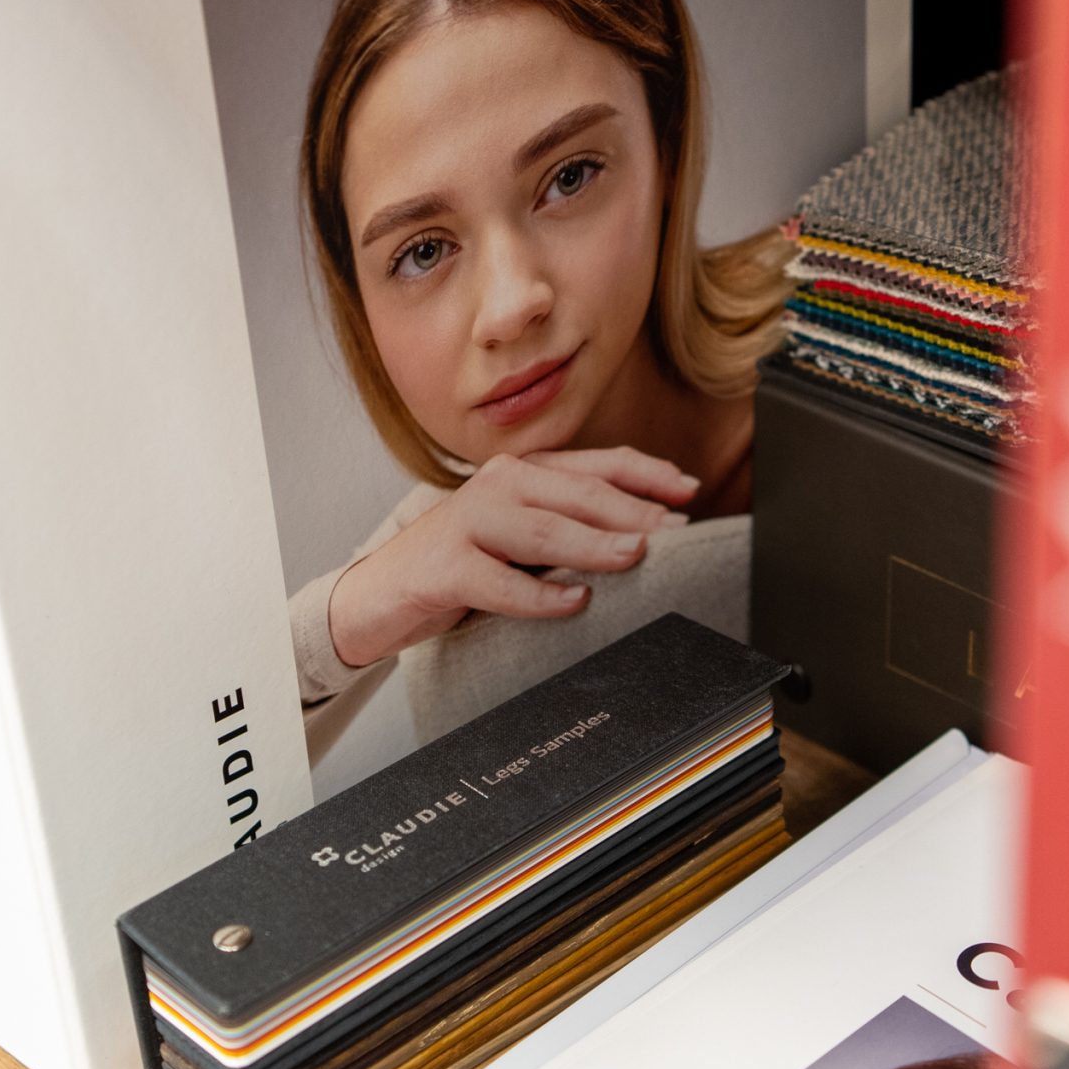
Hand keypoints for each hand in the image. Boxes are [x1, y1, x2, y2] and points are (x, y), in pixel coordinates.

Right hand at [327, 447, 698, 669]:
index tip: (689, 491)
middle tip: (674, 532)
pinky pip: (498, 582)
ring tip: (634, 556)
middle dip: (631, 512)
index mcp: (522, 474)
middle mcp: (497, 487)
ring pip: (542, 531)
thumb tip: (646, 539)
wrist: (379, 596)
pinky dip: (538, 595)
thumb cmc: (462, 566)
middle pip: (577, 494)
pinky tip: (572, 603)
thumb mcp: (521, 540)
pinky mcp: (444, 567)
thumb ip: (570, 529)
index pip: (596, 465)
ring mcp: (467, 523)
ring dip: (592, 544)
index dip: (645, 475)